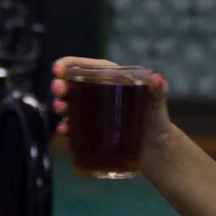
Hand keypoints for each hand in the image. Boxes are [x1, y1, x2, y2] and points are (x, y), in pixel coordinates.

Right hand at [50, 57, 173, 147]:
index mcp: (111, 80)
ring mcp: (93, 112)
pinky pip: (73, 126)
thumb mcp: (157, 104)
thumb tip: (157, 79)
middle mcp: (99, 93)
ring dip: (61, 104)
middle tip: (57, 90)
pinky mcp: (91, 131)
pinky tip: (63, 129)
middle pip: (74, 84)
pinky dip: (66, 127)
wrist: (155, 150)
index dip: (70, 65)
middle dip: (61, 85)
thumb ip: (158, 91)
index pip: (88, 67)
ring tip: (59, 108)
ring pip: (71, 104)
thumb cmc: (156, 120)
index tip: (57, 69)